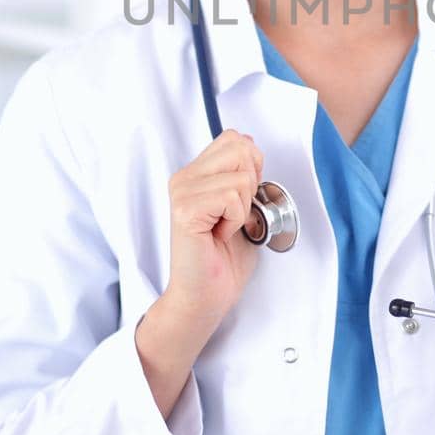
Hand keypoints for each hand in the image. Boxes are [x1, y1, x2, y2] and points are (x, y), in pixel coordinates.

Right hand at [161, 129, 265, 337]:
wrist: (206, 295)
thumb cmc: (223, 258)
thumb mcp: (241, 206)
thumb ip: (242, 175)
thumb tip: (251, 147)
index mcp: (195, 173)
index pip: (235, 139)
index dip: (252, 167)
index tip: (242, 200)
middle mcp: (183, 177)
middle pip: (240, 148)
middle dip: (251, 185)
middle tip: (233, 215)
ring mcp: (182, 192)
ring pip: (241, 177)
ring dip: (244, 209)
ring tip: (225, 228)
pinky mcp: (185, 210)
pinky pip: (232, 197)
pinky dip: (237, 220)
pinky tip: (219, 235)